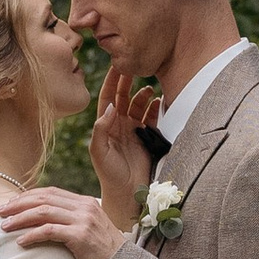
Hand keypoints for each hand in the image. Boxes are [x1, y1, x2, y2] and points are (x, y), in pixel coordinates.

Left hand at [0, 183, 127, 258]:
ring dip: (20, 218)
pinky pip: (49, 231)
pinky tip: (20, 241)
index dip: (28, 196)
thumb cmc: (104, 252)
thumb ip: (72, 220)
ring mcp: (83, 220)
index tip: (11, 203)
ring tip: (5, 226)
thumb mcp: (90, 228)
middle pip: (43, 199)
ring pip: (43, 212)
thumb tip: (44, 220)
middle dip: (19, 204)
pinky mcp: (80, 235)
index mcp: (85, 202)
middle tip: (1, 212)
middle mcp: (84, 207)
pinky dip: (32, 234)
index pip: (50, 192)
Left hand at [89, 62, 154, 230]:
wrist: (127, 193)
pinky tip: (159, 100)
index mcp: (105, 125)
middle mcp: (119, 124)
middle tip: (135, 67)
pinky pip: (152, 116)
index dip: (112, 81)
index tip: (117, 65)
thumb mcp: (98, 152)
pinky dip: (156, 107)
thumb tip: (110, 107)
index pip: (108, 97)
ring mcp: (133, 129)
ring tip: (149, 89)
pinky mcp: (147, 136)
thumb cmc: (109, 174)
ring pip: (139, 104)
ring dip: (144, 94)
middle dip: (128, 81)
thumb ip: (101, 129)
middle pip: (123, 96)